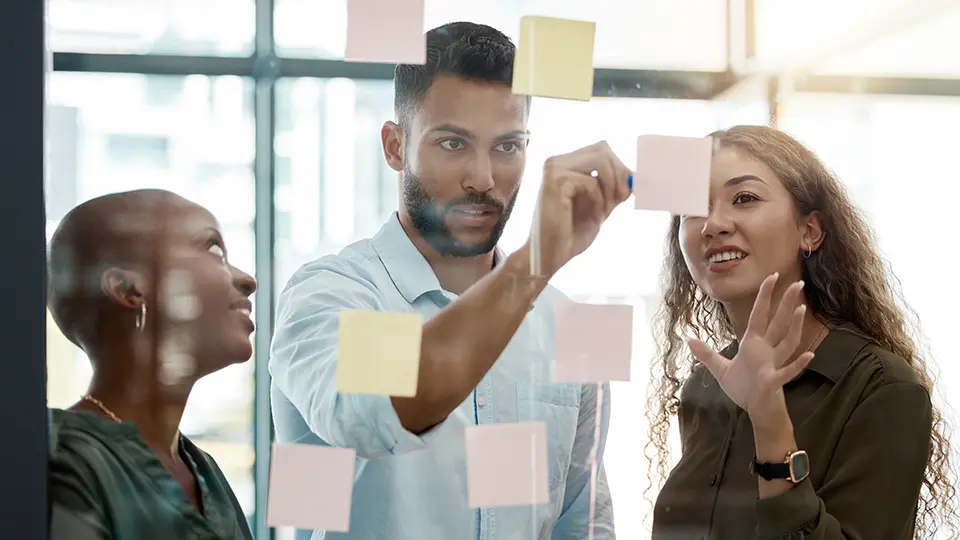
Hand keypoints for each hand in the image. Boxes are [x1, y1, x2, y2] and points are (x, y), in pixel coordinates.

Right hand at [530, 141, 631, 276]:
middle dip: (618, 174)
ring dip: (610, 186)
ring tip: (606, 210)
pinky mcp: (555, 182)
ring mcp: (554, 169)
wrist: (551, 255)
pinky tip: (593, 218)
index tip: (626, 193)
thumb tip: (635, 175)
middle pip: (602, 149)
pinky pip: (591, 182)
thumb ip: (614, 188)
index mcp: (566, 164)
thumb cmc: (571, 233)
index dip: (619, 168)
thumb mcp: (600, 206)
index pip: (602, 149)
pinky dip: (598, 201)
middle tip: (621, 199)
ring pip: (599, 159)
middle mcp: (557, 161)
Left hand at [686, 274, 813, 425]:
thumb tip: (688, 339)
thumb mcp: (721, 369)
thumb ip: (706, 354)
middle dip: (787, 303)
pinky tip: (809, 355)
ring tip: (801, 310)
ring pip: (787, 342)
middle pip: (778, 322)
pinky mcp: (774, 382)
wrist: (755, 411)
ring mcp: (773, 364)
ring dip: (794, 327)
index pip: (759, 315)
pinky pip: (788, 371)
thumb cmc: (744, 389)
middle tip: (798, 283)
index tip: (772, 276)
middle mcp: (766, 350)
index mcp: (753, 344)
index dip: (765, 296)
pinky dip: (798, 364)